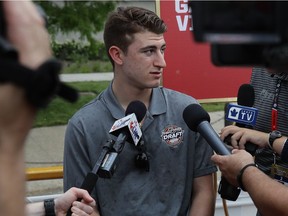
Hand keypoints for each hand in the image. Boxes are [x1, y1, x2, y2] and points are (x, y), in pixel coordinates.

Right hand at [0, 0, 52, 151]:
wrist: (8, 139)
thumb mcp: (2, 82)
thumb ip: (5, 61)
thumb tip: (7, 44)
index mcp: (31, 65)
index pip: (24, 26)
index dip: (14, 7)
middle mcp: (41, 64)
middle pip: (35, 27)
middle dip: (22, 6)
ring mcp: (42, 69)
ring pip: (39, 36)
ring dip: (28, 16)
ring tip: (17, 3)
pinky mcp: (40, 74)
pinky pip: (39, 47)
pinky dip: (32, 32)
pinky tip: (24, 26)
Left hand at [55, 187, 98, 215]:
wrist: (55, 209)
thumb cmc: (63, 200)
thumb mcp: (74, 191)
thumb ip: (84, 192)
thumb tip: (91, 199)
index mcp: (84, 202)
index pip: (93, 203)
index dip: (87, 202)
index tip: (81, 200)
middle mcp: (84, 210)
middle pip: (90, 210)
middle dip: (81, 206)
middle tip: (73, 204)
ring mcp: (81, 215)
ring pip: (86, 215)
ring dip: (78, 211)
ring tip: (71, 210)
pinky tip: (72, 215)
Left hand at [211, 149, 253, 186]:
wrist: (250, 176)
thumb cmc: (244, 164)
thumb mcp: (241, 152)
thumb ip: (236, 151)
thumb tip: (235, 152)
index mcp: (222, 161)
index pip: (213, 158)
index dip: (215, 156)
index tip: (218, 155)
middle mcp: (223, 169)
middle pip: (220, 165)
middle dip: (225, 163)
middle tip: (232, 161)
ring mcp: (227, 176)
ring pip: (226, 172)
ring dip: (230, 170)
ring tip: (238, 167)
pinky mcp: (232, 182)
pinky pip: (231, 178)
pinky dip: (234, 176)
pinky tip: (241, 173)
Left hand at [220, 125, 268, 148]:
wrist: (266, 140)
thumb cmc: (256, 141)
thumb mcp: (246, 139)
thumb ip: (239, 140)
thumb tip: (232, 145)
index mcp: (240, 130)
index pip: (228, 127)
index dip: (223, 131)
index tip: (220, 136)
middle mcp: (241, 129)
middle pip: (228, 129)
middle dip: (223, 135)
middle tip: (222, 141)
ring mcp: (244, 132)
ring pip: (233, 136)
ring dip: (233, 144)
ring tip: (235, 148)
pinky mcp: (248, 135)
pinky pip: (240, 140)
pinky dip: (240, 146)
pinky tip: (242, 149)